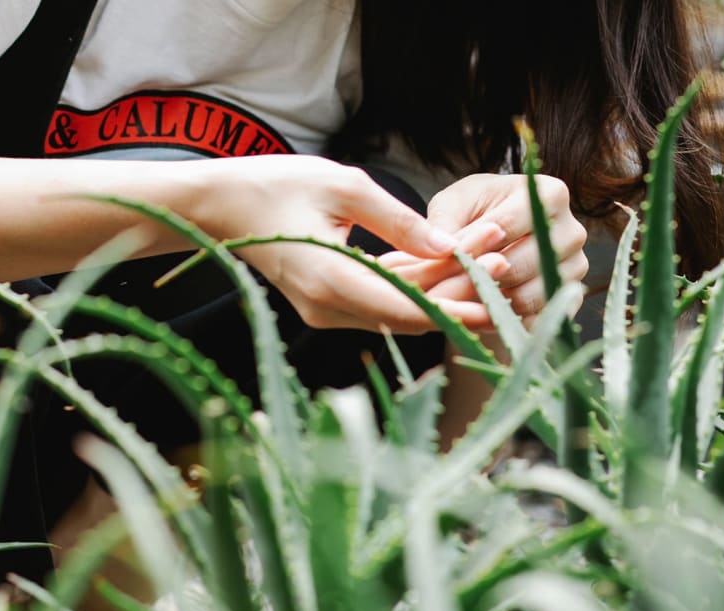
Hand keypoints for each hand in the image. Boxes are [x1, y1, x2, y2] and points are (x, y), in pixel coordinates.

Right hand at [192, 155, 500, 333]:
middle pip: (408, 312)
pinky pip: (379, 296)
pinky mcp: (326, 300)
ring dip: (440, 284)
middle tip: (504, 261)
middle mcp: (329, 307)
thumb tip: (449, 245)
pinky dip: (412, 282)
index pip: (407, 310)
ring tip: (487, 254)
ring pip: (397, 306)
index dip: (455, 309)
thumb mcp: (343, 186)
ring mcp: (326, 308)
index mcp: (331, 280)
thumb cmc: (275, 186)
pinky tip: (448, 260)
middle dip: (458, 290)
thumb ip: (398, 220)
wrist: (220, 206)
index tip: (496, 300)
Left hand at [379, 174, 588, 322]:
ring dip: (492, 301)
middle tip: (451, 284)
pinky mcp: (572, 298)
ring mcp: (576, 267)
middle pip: (519, 264)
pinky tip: (485, 311)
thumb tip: (446, 249)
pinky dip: (508, 320)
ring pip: (529, 296)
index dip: (470, 246)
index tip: (447, 257)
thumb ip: (444, 224)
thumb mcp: (452, 206)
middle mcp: (572, 230)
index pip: (505, 226)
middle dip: (480, 277)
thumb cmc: (473, 213)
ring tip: (466, 295)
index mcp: (549, 194)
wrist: (496, 236)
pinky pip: (537, 319)